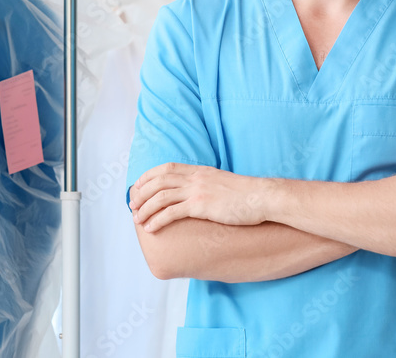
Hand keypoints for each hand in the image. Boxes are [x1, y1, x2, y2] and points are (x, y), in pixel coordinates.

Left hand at [129, 162, 266, 232]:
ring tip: (136, 219)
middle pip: (159, 180)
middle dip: (142, 192)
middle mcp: (196, 178)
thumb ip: (207, 184)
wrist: (263, 197)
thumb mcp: (222, 183)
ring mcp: (198, 191)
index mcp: (200, 171)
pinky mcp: (202, 206)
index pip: (166, 168)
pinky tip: (150, 228)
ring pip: (161, 196)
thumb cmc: (247, 195)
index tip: (138, 186)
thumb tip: (198, 195)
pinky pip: (172, 212)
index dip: (148, 176)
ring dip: (145, 208)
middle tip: (132, 205)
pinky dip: (157, 219)